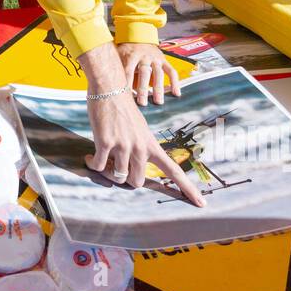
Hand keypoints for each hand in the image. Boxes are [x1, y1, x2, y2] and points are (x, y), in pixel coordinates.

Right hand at [78, 43, 204, 204]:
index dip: (188, 189)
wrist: (110, 86)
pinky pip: (98, 166)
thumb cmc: (123, 107)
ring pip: (118, 177)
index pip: (174, 170)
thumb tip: (129, 166)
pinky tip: (89, 157)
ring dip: (107, 172)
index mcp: (151, 144)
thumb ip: (138, 147)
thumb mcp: (139, 128)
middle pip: (137, 182)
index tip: (201, 204)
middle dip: (125, 179)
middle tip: (114, 167)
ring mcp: (124, 145)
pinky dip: (92, 164)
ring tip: (100, 159)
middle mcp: (140, 147)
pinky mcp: (106, 143)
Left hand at [117, 42, 180, 105]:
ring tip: (158, 102)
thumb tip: (113, 88)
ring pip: (158, 74)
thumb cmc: (126, 50)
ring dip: (158, 88)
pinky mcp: (164, 60)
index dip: (127, 83)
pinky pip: (171, 71)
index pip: (128, 70)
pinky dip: (175, 82)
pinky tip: (176, 94)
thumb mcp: (119, 56)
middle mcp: (144, 56)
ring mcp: (156, 58)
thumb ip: (118, 69)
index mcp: (131, 55)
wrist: (138, 35)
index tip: (126, 96)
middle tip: (142, 103)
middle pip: (144, 73)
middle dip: (143, 88)